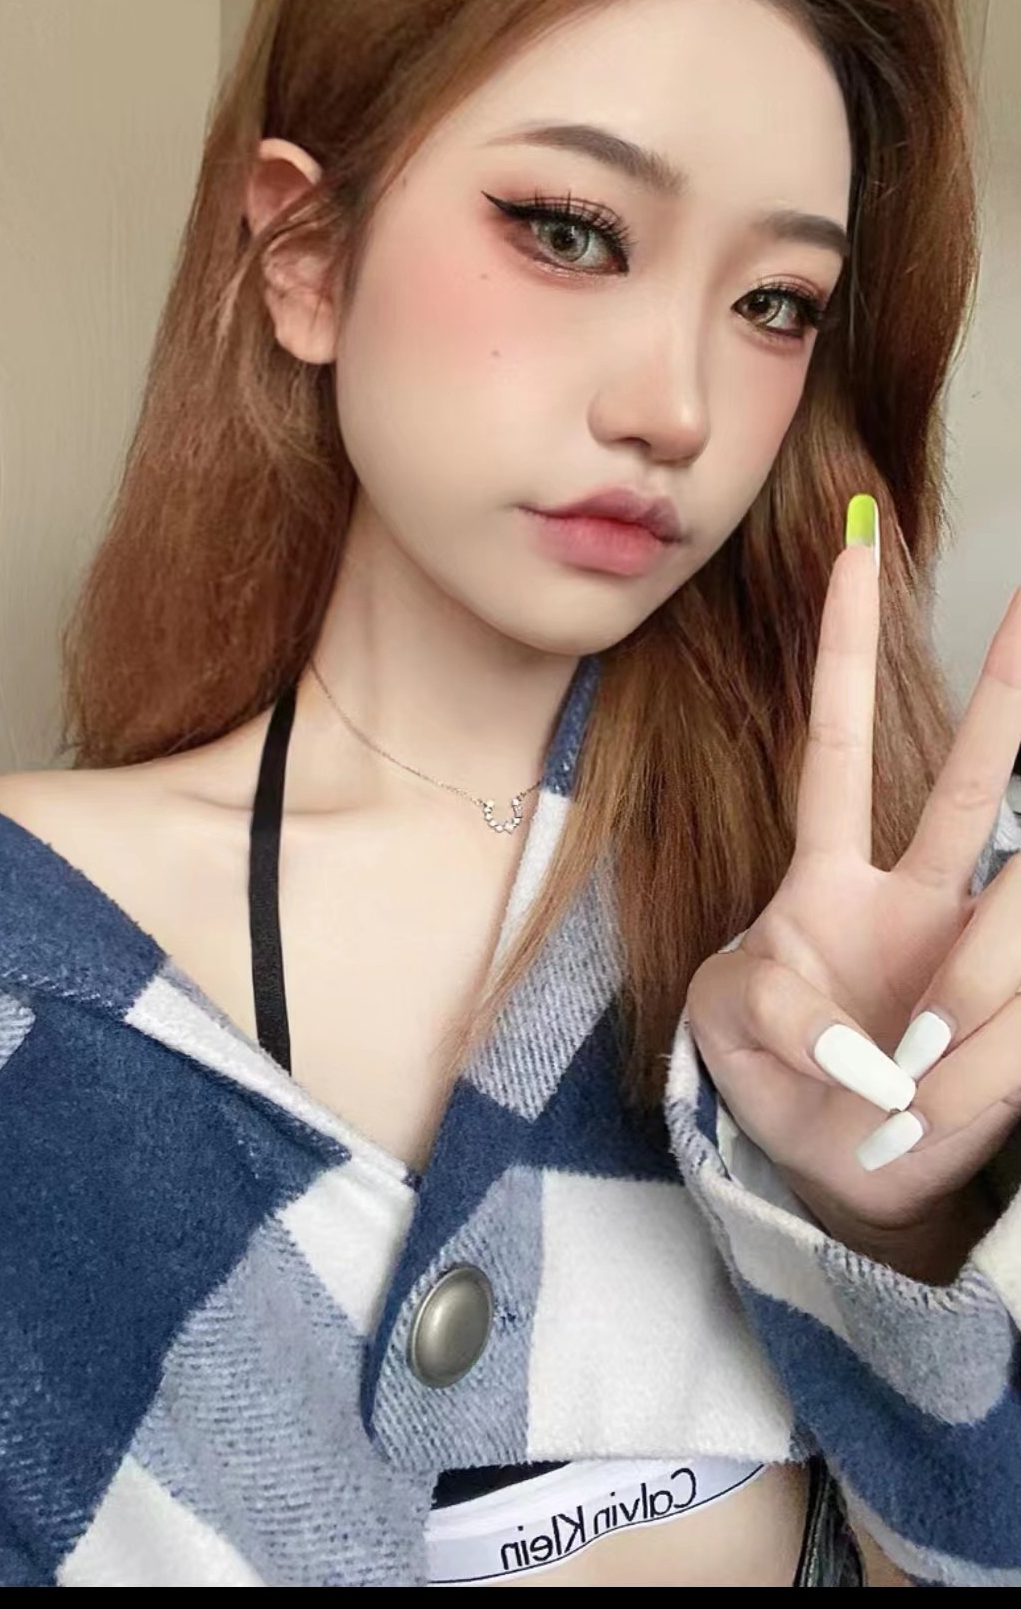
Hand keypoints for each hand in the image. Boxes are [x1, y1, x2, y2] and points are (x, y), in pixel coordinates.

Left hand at [686, 533, 1020, 1236]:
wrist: (831, 1167)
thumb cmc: (771, 1076)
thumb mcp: (727, 1027)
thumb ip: (780, 1014)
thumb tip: (873, 1050)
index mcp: (829, 878)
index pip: (843, 744)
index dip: (847, 654)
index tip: (851, 551)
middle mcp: (915, 896)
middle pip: (971, 781)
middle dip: (1008, 699)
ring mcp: (966, 951)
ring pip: (1008, 916)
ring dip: (958, 1015)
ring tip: (905, 1091)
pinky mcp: (1007, 1033)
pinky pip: (1011, 1028)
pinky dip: (967, 1083)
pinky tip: (927, 1113)